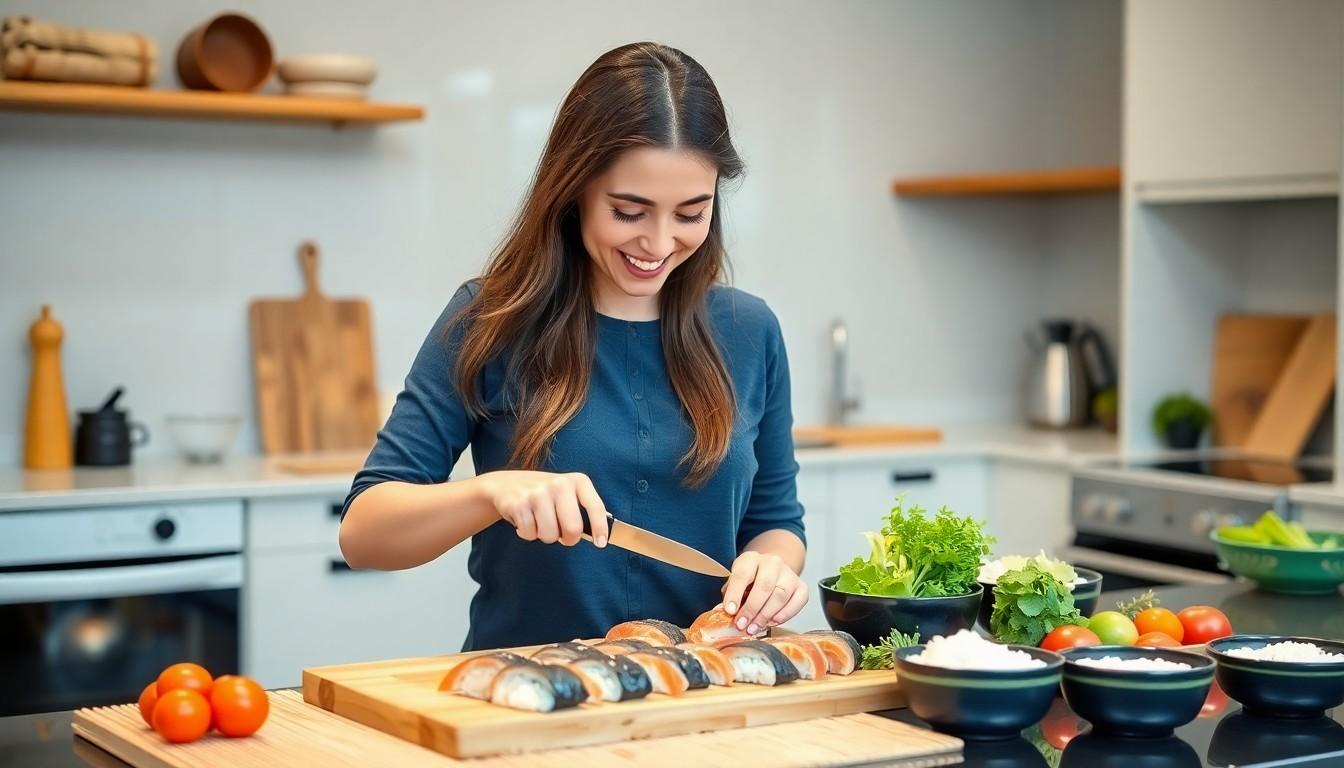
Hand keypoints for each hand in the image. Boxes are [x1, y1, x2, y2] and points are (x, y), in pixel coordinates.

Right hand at [477, 471, 609, 546]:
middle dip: (568, 539)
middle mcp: (559, 484)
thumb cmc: (543, 494)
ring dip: (544, 536)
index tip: (600, 543)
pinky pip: (530, 534)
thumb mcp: (566, 493)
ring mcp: (538, 493)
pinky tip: (524, 520)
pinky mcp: (520, 503)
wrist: (505, 484)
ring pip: (550, 535)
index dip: (600, 528)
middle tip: (562, 536)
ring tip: (539, 522)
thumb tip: (598, 536)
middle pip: (573, 528)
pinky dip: (527, 534)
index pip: (595, 507)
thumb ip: (581, 510)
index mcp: (577, 481)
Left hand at [720, 551, 806, 633]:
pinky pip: (796, 603)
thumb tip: (722, 614)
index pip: (743, 574)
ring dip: (766, 615)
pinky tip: (770, 623)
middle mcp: (772, 562)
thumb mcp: (736, 584)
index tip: (730, 611)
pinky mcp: (802, 587)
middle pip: (765, 585)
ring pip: (781, 595)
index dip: (735, 594)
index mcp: (751, 559)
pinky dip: (783, 616)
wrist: (772, 572)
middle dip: (752, 608)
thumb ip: (730, 597)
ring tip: (754, 627)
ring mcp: (789, 574)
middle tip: (742, 624)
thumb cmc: (750, 581)